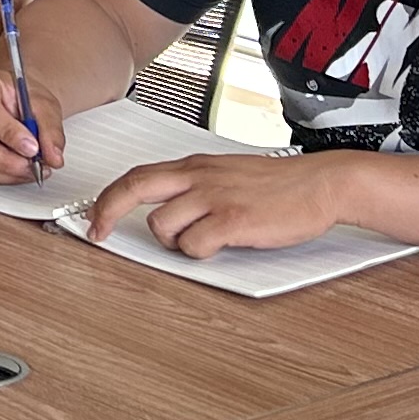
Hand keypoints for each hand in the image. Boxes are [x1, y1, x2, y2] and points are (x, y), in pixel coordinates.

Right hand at [0, 65, 67, 183]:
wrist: (10, 100)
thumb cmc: (21, 97)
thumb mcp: (43, 104)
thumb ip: (49, 129)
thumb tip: (52, 156)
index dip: (8, 132)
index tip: (32, 147)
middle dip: (7, 160)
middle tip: (34, 166)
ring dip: (4, 172)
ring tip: (30, 170)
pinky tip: (14, 172)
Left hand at [84, 151, 349, 255]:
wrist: (324, 183)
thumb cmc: (282, 184)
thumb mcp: (229, 174)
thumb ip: (197, 186)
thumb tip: (167, 209)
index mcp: (196, 165)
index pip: (138, 174)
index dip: (109, 196)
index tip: (94, 215)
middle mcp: (199, 177)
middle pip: (134, 188)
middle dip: (106, 211)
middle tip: (98, 233)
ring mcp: (215, 197)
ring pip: (162, 226)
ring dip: (171, 242)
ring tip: (198, 242)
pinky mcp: (234, 220)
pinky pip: (195, 245)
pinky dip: (198, 253)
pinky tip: (219, 246)